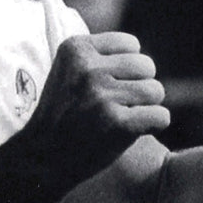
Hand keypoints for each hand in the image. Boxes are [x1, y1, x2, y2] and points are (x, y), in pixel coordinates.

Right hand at [22, 32, 169, 186]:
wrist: (41, 158)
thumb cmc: (63, 115)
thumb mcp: (68, 72)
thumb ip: (99, 57)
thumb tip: (142, 58)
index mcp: (75, 49)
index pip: (131, 44)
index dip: (126, 68)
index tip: (107, 87)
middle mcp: (88, 68)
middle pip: (147, 65)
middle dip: (139, 86)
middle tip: (118, 106)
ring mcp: (101, 95)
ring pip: (156, 91)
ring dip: (146, 107)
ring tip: (122, 119)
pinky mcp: (117, 123)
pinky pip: (161, 116)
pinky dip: (154, 126)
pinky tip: (132, 133)